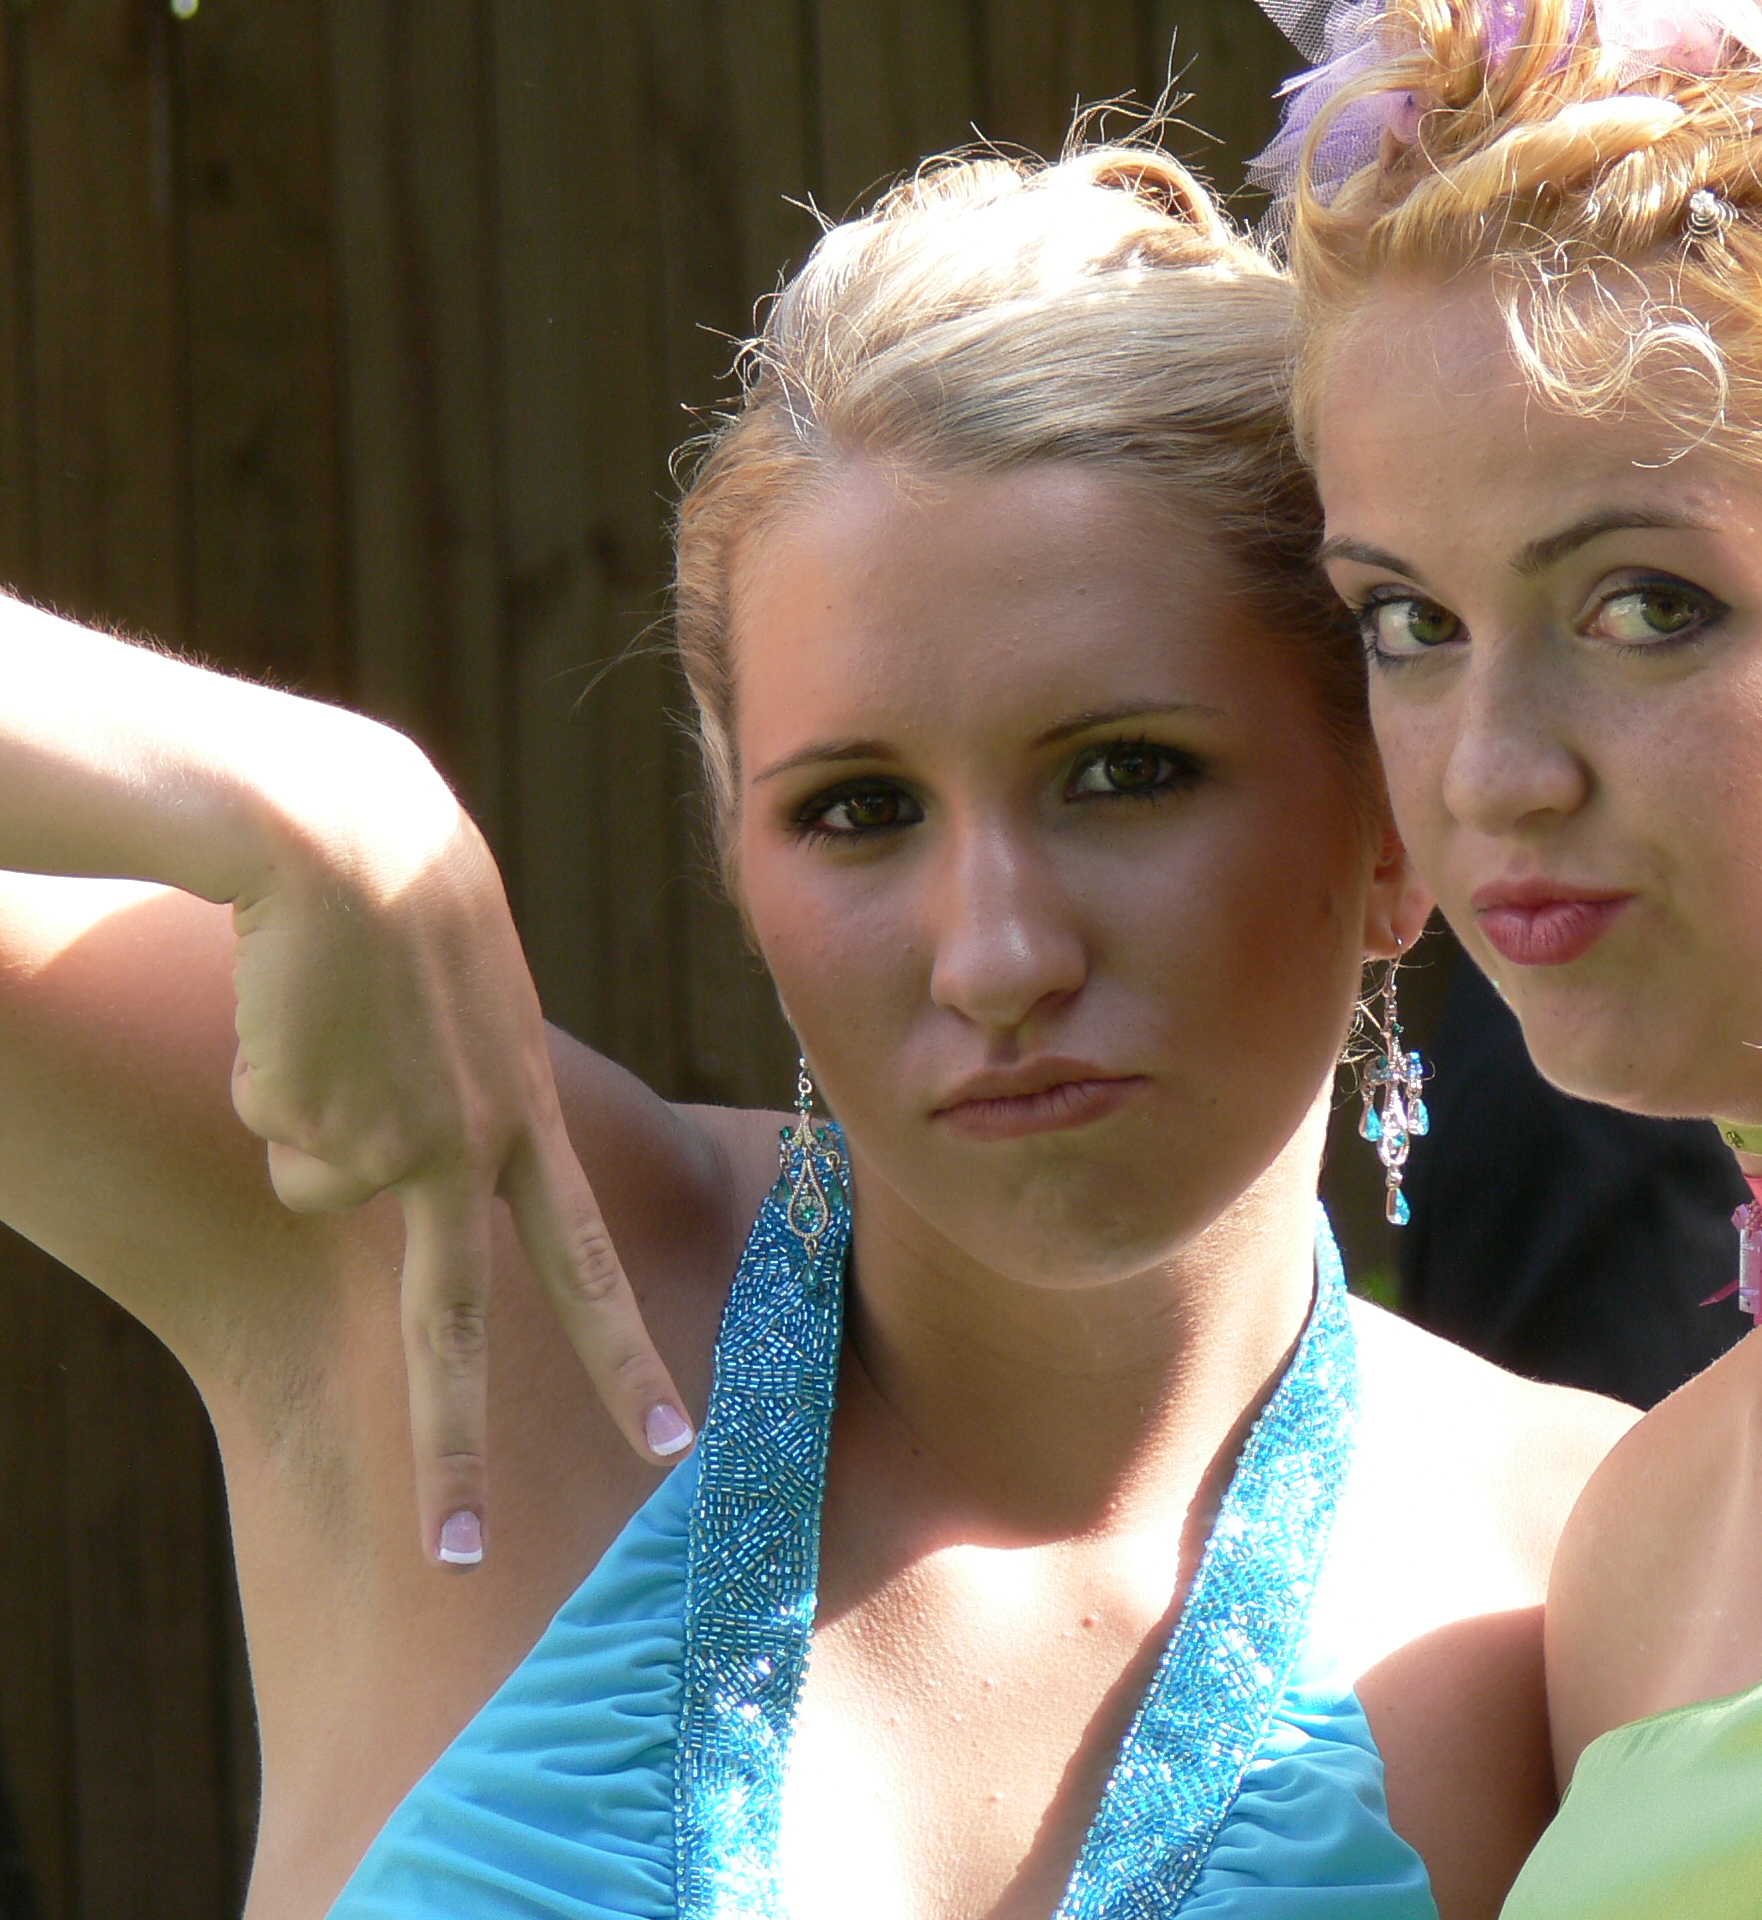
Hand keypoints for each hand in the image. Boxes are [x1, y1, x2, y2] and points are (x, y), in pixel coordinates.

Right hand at [226, 738, 692, 1566]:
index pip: (587, 1262)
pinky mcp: (307, 1120)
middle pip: (459, 1325)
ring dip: (307, 1106)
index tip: (671, 1440)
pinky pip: (270, 1125)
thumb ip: (471, 1091)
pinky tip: (294, 1006)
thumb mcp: (481, 1003)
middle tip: (461, 1557)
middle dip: (455, 1450)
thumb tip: (359, 1186)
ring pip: (314, 1178)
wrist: (344, 832)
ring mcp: (386, 1141)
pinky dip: (266, 1074)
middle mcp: (468, 1148)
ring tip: (335, 1012)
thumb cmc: (416, 894)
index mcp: (528, 1118)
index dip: (625, 1356)